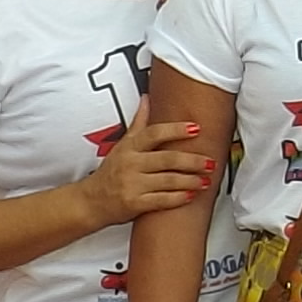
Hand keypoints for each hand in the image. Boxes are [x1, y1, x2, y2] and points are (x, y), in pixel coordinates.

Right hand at [87, 121, 219, 225]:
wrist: (91, 201)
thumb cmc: (111, 172)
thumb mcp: (122, 145)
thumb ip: (138, 122)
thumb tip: (147, 98)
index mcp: (130, 147)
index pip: (154, 133)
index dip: (176, 130)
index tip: (196, 128)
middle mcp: (131, 164)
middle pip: (167, 159)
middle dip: (192, 161)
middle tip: (210, 162)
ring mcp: (132, 184)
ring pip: (168, 180)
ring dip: (190, 180)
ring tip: (206, 180)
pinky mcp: (134, 204)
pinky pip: (161, 200)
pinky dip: (178, 198)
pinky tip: (191, 196)